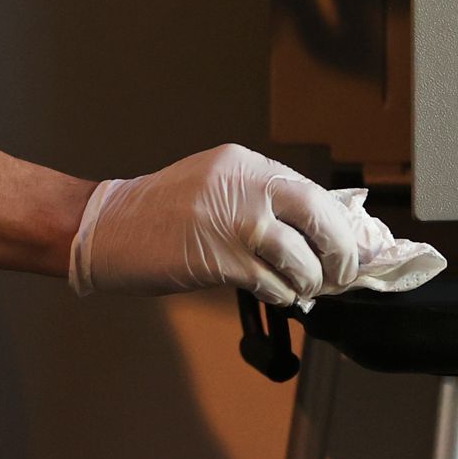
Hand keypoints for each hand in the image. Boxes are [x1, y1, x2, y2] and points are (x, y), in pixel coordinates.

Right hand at [67, 144, 363, 306]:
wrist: (108, 227)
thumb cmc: (158, 213)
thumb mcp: (213, 185)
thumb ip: (257, 197)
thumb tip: (310, 229)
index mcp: (244, 163)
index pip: (312, 190)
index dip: (337, 224)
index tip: (349, 245)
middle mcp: (244, 185)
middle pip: (318, 216)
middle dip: (339, 252)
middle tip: (341, 273)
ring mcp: (233, 221)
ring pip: (300, 257)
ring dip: (309, 281)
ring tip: (303, 289)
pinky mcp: (220, 258)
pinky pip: (272, 283)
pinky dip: (282, 293)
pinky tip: (275, 294)